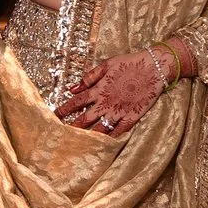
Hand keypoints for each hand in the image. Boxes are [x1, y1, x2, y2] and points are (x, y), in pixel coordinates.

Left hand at [55, 46, 171, 138]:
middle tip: (62, 136)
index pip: (76, 102)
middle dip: (73, 127)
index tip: (54, 117)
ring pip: (101, 128)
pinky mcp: (133, 116)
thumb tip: (72, 88)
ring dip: (90, 136)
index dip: (63, 110)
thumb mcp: (106, 65)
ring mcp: (120, 111)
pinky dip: (112, 137)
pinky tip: (104, 143)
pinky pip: (120, 130)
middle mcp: (107, 103)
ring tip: (80, 144)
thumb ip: (89, 77)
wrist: (154, 67)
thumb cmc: (129, 63)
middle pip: (85, 119)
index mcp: (99, 89)